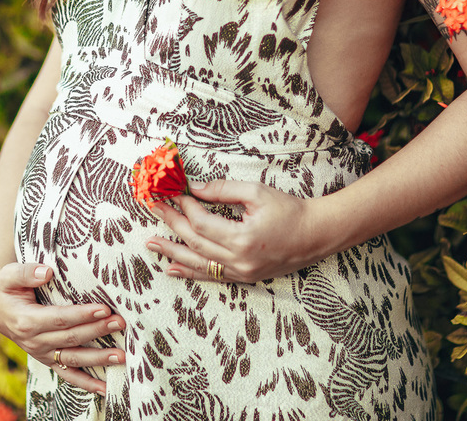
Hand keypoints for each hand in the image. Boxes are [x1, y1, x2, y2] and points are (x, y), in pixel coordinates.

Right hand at [0, 262, 125, 394]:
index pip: (60, 318)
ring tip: (121, 355)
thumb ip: (26, 272)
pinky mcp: (48, 359)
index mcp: (27, 320)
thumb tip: (47, 272)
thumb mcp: (9, 275)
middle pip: (71, 338)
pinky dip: (87, 384)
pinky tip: (106, 388)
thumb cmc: (6, 287)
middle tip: (120, 323)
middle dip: (98, 331)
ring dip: (98, 359)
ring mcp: (42, 353)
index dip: (82, 315)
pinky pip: (68, 375)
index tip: (104, 308)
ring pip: (73, 359)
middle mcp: (34, 341)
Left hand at [146, 180, 333, 283]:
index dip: (185, 207)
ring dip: (172, 252)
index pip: (202, 223)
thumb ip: (224, 189)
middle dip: (171, 224)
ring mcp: (241, 273)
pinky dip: (190, 272)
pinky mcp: (244, 278)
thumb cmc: (289, 210)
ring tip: (151, 244)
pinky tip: (172, 268)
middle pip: (194, 242)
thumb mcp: (257, 192)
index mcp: (243, 238)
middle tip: (154, 209)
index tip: (174, 193)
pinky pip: (211, 276)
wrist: (316, 235)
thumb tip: (194, 188)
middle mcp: (239, 260)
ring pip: (198, 263)